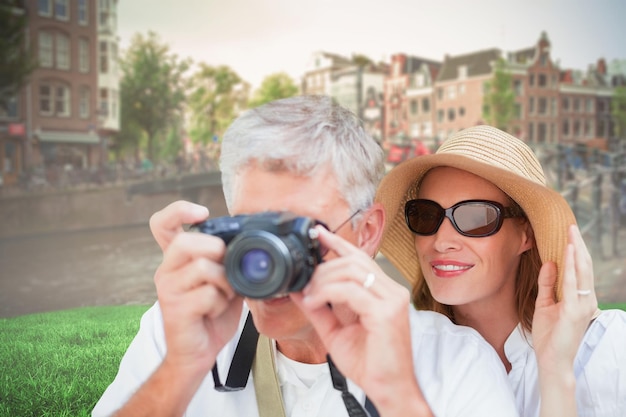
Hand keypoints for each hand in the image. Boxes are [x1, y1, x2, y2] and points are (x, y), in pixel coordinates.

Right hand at [150, 201, 242, 373]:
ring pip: (202, 267)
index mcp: (177, 260)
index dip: (179, 210)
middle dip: (216, 251)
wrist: (199, 352)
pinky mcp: (175, 310)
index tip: (202, 213)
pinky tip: (215, 311)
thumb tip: (249, 243)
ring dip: (224, 282)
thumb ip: (228, 260)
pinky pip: (207, 294)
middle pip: (186, 242)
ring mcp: (168, 290)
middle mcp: (166, 270)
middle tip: (226, 269)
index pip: (162, 223)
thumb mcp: (223, 280)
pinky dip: (220, 303)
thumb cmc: (211, 314)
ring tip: (223, 295)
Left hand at [292, 226, 430, 414]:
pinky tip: (315, 302)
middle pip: (353, 261)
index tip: (318, 234)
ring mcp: (391, 300)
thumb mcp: (335, 330)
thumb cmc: (369, 362)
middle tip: (304, 282)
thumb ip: (319, 308)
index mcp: (383, 292)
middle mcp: (391, 291)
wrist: (388, 389)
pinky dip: (327, 293)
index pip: (360, 258)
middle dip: (323, 267)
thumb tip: (298, 289)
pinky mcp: (386, 312)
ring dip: (322, 280)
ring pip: (350, 271)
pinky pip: (350, 291)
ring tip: (309, 296)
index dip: (338, 243)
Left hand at [533, 224, 597, 373]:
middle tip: (571, 225)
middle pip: (583, 266)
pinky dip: (571, 268)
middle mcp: (586, 300)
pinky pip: (573, 285)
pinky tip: (568, 253)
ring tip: (571, 233)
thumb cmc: (549, 335)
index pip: (580, 269)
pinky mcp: (576, 312)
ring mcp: (583, 306)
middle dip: (577, 245)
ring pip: (582, 272)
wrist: (551, 360)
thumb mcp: (544, 304)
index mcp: (580, 298)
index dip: (575, 250)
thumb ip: (547, 284)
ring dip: (576, 251)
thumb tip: (548, 263)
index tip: (569, 233)